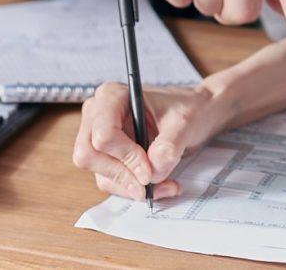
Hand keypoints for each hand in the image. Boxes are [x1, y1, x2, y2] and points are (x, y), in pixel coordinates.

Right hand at [72, 81, 235, 201]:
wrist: (195, 114)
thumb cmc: (188, 109)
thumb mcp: (184, 123)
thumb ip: (169, 146)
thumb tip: (152, 172)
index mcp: (112, 96)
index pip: (103, 134)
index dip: (125, 157)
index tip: (149, 170)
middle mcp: (97, 115)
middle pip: (89, 156)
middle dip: (122, 175)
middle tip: (151, 184)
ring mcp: (98, 136)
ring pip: (100, 173)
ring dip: (131, 186)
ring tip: (165, 185)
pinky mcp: (107, 156)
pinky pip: (110, 181)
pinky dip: (133, 188)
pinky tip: (159, 185)